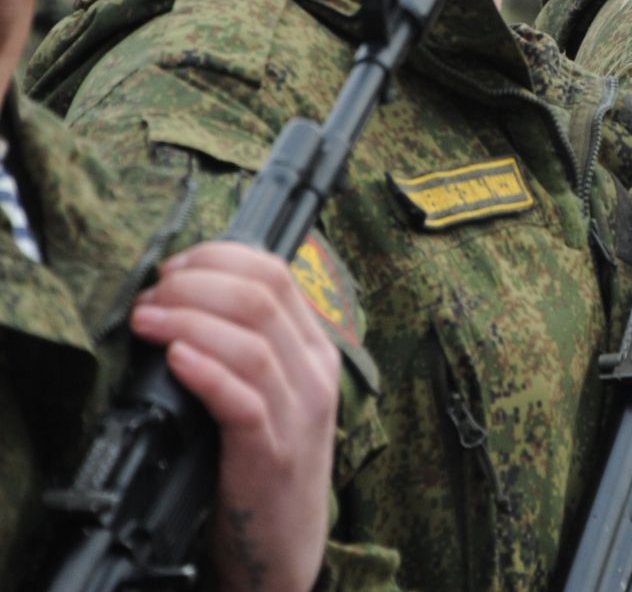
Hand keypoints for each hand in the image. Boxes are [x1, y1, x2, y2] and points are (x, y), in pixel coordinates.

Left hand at [130, 241, 338, 591]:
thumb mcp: (269, 393)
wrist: (284, 544)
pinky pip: (241, 398)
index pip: (277, 273)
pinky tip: (175, 359)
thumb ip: (246, 348)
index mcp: (316, 350)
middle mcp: (314, 373)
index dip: (218, 258)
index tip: (173, 267)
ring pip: (250, 341)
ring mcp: (297, 412)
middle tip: (151, 295)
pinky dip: (205, 371)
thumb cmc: (263, 464)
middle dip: (195, 283)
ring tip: (146, 322)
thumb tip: (187, 298)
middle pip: (261, 297)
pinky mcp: (270, 452)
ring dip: (188, 320)